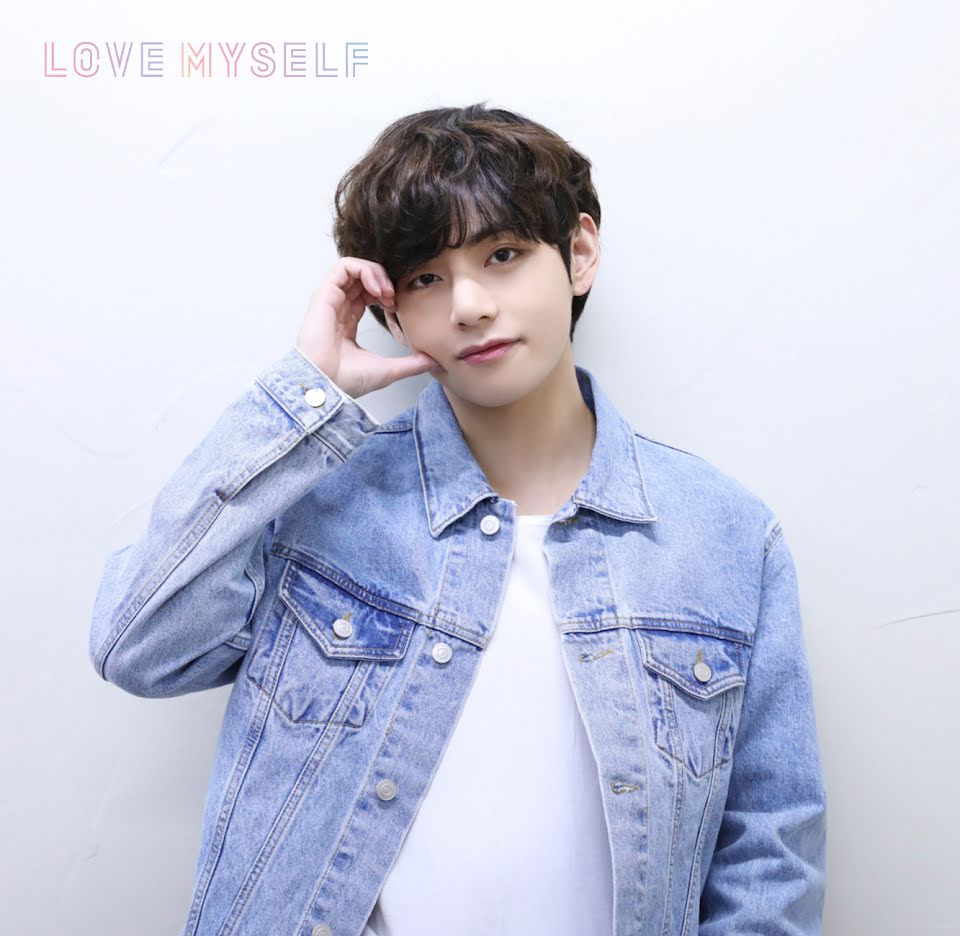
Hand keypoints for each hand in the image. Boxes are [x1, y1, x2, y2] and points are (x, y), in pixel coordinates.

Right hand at [295, 257, 440, 398]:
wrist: (327, 385)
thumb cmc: (347, 381)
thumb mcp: (389, 370)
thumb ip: (412, 364)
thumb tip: (435, 362)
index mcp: (346, 322)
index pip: (365, 294)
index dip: (384, 292)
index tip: (396, 306)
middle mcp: (337, 308)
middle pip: (361, 277)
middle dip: (382, 280)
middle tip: (393, 297)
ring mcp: (330, 300)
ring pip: (354, 267)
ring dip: (375, 273)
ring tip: (386, 291)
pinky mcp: (324, 294)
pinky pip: (344, 267)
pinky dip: (364, 270)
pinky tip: (376, 288)